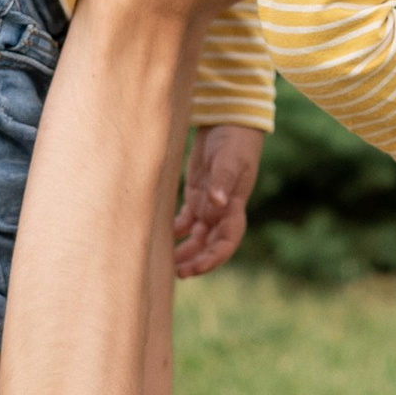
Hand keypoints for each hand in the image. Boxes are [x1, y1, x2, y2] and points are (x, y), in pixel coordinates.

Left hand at [174, 125, 263, 277]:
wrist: (229, 122)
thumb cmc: (234, 140)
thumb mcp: (229, 159)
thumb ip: (222, 181)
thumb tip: (217, 204)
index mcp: (234, 207)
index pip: (226, 242)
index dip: (213, 259)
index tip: (196, 268)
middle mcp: (222, 211)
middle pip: (210, 246)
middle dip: (196, 261)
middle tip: (178, 273)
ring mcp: (208, 205)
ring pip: (196, 237)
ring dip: (185, 251)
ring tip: (166, 263)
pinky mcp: (196, 196)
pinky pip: (185, 221)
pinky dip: (175, 232)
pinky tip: (161, 239)